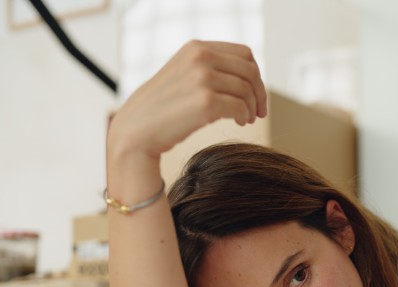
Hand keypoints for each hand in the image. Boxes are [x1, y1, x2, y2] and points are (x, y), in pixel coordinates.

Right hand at [108, 41, 267, 164]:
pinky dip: (244, 116)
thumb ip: (210, 68)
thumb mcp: (185, 74)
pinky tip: (239, 122)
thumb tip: (248, 76)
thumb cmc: (164, 107)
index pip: (244, 53)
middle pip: (250, 71)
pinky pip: (240, 107)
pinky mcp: (205, 102)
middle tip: (259, 111)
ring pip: (247, 90)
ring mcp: (202, 78)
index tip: (256, 94)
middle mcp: (200, 57)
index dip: (256, 75)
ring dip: (252, 107)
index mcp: (196, 47)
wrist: (138, 128)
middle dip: (259, 92)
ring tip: (246, 119)